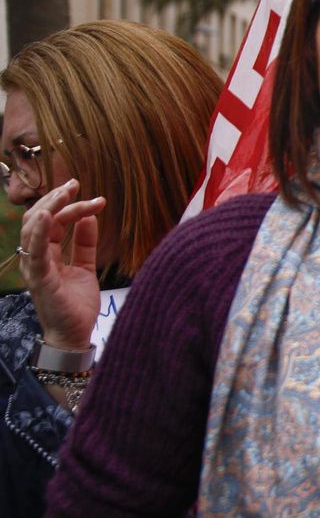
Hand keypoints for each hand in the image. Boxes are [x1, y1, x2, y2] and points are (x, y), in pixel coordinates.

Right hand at [18, 179, 105, 350]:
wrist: (76, 334)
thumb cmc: (77, 303)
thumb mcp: (85, 267)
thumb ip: (85, 243)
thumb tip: (89, 218)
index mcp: (45, 254)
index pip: (51, 222)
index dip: (67, 205)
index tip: (89, 194)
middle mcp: (35, 258)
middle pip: (39, 219)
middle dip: (56, 199)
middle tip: (74, 184)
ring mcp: (34, 267)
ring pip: (33, 229)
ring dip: (49, 207)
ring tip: (66, 192)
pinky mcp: (39, 278)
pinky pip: (34, 251)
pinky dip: (38, 231)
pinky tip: (47, 216)